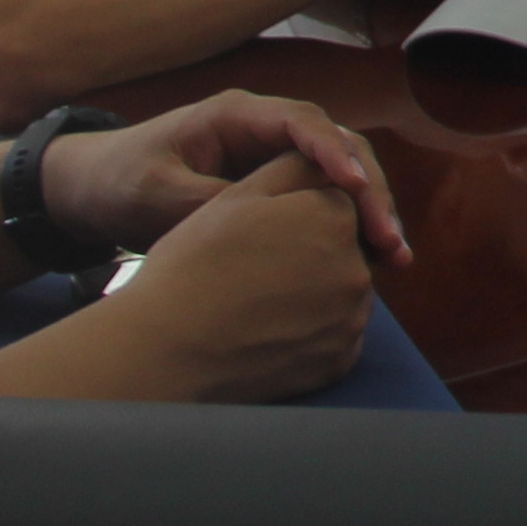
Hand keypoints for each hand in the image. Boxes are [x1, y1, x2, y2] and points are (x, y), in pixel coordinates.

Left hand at [52, 91, 412, 264]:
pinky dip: (349, 224)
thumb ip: (214, 205)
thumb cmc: (120, 182)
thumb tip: (272, 228)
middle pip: (338, 145)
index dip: (334, 152)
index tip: (355, 188)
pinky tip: (371, 259)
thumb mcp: (158, 195)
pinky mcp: (274, 185)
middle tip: (389, 238)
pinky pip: (323, 197)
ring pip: (340, 174)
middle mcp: (265, 129)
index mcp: (236, 116)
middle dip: (369, 189)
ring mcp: (272, 156)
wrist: (90, 191)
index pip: (302, 122)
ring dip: (369, 209)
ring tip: (394, 256)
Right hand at [103, 154, 370, 401]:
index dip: (298, 213)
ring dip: (313, 290)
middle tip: (257, 267)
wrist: (169, 351)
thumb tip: (326, 163)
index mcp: (336, 218)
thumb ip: (293, 168)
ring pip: (340, 293)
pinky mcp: (340, 361)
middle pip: (344, 249)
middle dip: (312, 251)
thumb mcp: (238, 197)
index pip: (336, 203)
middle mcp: (358, 268)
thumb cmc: (195, 265)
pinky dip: (309, 330)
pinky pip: (333, 335)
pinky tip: (268, 329)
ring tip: (259, 300)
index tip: (263, 230)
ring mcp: (351, 320)